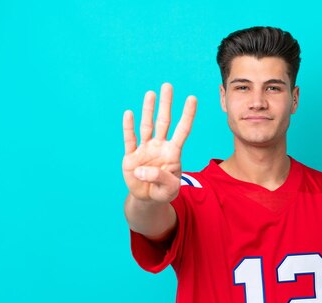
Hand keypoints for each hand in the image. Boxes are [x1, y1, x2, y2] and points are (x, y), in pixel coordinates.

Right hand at [122, 83, 196, 202]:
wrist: (147, 199)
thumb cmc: (163, 192)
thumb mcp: (168, 190)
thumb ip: (160, 178)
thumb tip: (142, 170)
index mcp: (173, 153)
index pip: (182, 130)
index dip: (188, 115)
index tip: (192, 98)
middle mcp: (160, 146)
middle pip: (164, 121)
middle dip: (166, 104)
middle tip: (168, 85)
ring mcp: (145, 149)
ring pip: (147, 126)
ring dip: (148, 110)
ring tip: (151, 93)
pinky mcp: (131, 157)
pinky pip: (130, 139)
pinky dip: (129, 127)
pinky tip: (129, 113)